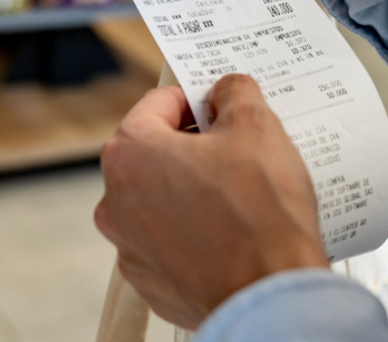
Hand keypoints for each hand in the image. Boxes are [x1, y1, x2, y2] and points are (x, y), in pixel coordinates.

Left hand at [95, 74, 328, 328]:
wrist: (270, 297)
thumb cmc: (259, 215)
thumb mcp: (257, 127)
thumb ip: (235, 93)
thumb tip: (227, 90)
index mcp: (130, 154)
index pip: (158, 103)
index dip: (196, 98)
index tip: (222, 105)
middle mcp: (116, 202)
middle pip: (156, 153)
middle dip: (195, 146)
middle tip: (239, 149)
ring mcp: (131, 249)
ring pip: (162, 200)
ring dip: (194, 191)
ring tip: (242, 195)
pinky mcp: (152, 283)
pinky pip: (172, 243)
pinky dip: (197, 233)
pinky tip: (233, 233)